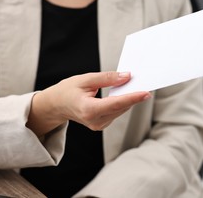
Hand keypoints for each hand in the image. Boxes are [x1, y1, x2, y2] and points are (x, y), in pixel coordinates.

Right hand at [27, 71, 150, 135]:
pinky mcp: (101, 125)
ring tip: (136, 86)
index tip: (146, 93)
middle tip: (144, 83)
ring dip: (129, 99)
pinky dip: (122, 103)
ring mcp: (98, 125)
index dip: (132, 98)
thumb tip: (126, 77)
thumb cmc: (67, 90)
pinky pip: (116, 112)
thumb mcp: (85, 79)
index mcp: (88, 110)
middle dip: (134, 96)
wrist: (56, 105)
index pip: (116, 104)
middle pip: (121, 107)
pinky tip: (124, 94)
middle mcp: (95, 121)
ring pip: (120, 110)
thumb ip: (107, 78)